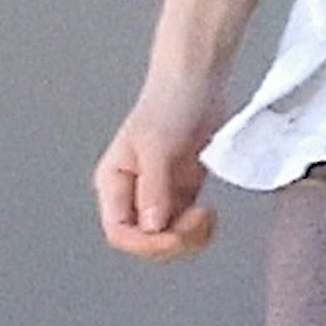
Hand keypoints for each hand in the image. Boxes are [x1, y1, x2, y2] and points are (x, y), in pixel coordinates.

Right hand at [94, 83, 225, 260]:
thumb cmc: (169, 103)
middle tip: (200, 218)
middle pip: (145, 243)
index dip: (145, 243)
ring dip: (190, 238)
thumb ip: (153, 187)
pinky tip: (210, 213)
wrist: (197, 82)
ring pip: (168, 240)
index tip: (175, 234)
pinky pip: (186, 229)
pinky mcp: (181, 195)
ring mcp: (158, 196)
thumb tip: (152, 228)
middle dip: (174, 240)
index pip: (119, 232)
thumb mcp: (156, 145)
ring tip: (207, 215)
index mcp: (115, 184)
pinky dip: (200, 230)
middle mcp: (132, 195)